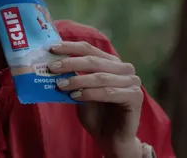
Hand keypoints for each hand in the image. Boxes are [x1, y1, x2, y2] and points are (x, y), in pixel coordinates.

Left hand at [48, 41, 143, 157]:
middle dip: (70, 63)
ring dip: (78, 80)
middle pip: (93, 61)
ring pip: (100, 76)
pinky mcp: (135, 96)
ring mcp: (132, 81)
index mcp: (111, 62)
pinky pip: (109, 92)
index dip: (70, 47)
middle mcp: (124, 68)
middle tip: (52, 67)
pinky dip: (90, 93)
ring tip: (60, 85)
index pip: (89, 49)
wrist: (112, 140)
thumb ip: (72, 78)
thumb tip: (52, 65)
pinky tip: (75, 97)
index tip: (51, 48)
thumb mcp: (80, 92)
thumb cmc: (96, 115)